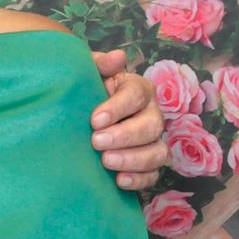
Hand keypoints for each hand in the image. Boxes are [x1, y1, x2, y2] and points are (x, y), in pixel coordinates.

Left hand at [90, 50, 164, 190]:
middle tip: (96, 141)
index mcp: (138, 89)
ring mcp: (153, 141)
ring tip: (106, 162)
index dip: (118, 107)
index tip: (94, 119)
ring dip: (133, 159)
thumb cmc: (86, 93)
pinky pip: (153, 175)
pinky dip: (139, 179)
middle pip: (151, 125)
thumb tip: (118, 57)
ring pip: (158, 152)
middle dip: (124, 135)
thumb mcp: (89, 75)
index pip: (137, 94)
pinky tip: (118, 181)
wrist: (80, 118)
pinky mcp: (149, 164)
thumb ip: (100, 64)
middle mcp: (151, 114)